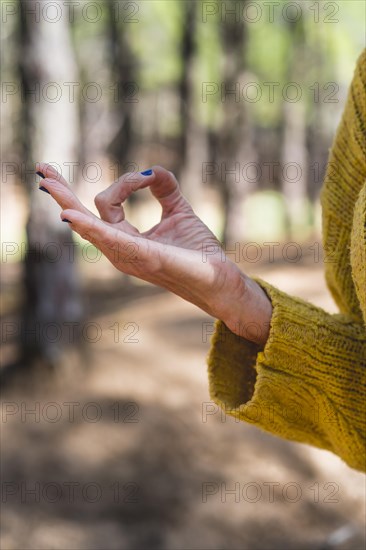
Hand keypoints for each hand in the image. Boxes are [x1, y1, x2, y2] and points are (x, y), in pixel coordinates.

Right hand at [36, 163, 271, 344]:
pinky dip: (89, 226)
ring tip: (47, 181)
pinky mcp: (143, 257)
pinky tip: (69, 215)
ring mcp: (127, 256)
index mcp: (125, 240)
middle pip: (82, 219)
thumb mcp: (178, 210)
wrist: (218, 277)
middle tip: (42, 169)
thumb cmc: (197, 251)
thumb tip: (152, 170)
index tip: (147, 176)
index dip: (124, 182)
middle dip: (63, 193)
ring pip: (89, 226)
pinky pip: (110, 239)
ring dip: (68, 201)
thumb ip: (164, 188)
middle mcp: (119, 250)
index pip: (105, 205)